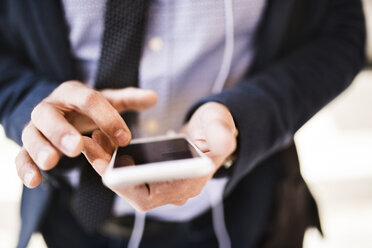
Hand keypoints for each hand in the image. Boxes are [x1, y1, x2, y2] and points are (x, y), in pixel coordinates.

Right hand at [15, 81, 156, 187]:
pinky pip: (20, 156)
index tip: (125, 138)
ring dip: (41, 148)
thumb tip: (153, 97)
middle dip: (63, 131)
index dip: (106, 117)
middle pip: (50, 115)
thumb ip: (128, 99)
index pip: (87, 99)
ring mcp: (36, 128)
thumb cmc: (86, 109)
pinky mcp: (28, 146)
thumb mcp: (106, 101)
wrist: (59, 112)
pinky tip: (35, 181)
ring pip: (32, 135)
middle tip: (77, 146)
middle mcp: (50, 108)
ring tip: (52, 162)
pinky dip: (25, 168)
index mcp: (72, 93)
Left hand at [83, 102, 236, 210]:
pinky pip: (129, 174)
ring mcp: (163, 186)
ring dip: (107, 164)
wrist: (211, 130)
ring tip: (91, 140)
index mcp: (190, 182)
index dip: (127, 182)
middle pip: (135, 191)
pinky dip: (114, 160)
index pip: (154, 193)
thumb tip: (224, 144)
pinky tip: (102, 142)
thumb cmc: (216, 127)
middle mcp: (174, 191)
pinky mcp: (155, 177)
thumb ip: (222, 134)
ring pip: (128, 183)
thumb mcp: (221, 125)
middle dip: (109, 171)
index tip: (106, 165)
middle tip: (90, 147)